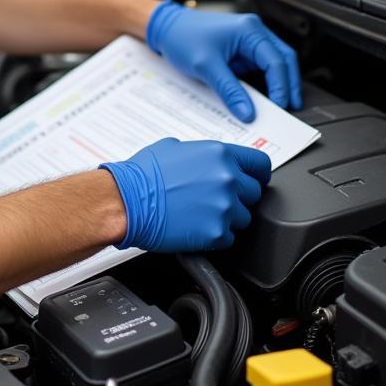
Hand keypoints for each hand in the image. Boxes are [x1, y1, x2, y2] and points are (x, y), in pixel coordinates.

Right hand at [102, 137, 271, 251]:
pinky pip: (228, 238)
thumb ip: (202, 155)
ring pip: (243, 218)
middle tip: (212, 200)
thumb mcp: (173, 148)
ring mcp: (224, 207)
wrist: (124, 201)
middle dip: (237, 198)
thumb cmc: (141, 174)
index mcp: (219, 154)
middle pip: (253, 194)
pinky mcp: (216, 233)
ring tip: (199, 214)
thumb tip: (211, 162)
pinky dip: (214, 236)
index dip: (256, 175)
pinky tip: (194, 227)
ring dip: (226, 218)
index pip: (260, 165)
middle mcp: (227, 179)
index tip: (251, 181)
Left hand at [146, 0, 301, 121]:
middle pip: (282, 60)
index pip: (276, 61)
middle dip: (287, 85)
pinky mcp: (240, 50)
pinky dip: (261, 83)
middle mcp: (253, 33)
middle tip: (290, 108)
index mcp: (250, 30)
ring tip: (276, 107)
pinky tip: (259, 98)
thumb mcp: (206, 66)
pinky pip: (257, 68)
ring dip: (275, 84)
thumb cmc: (182, 37)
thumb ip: (229, 91)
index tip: (280, 107)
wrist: (165, 28)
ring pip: (272, 65)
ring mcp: (248, 41)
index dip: (281, 86)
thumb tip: (248, 113)